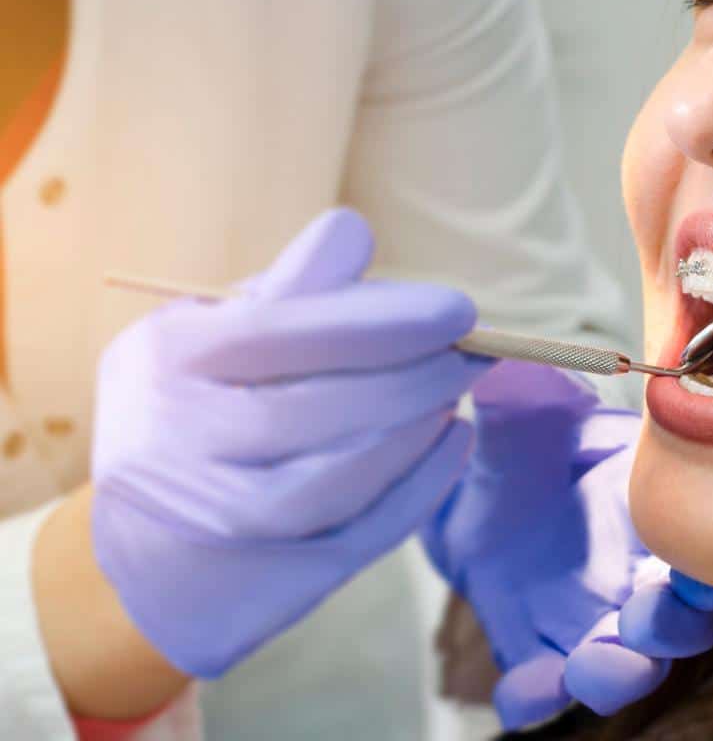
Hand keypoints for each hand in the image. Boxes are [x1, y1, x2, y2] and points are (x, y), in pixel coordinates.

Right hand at [90, 208, 490, 677]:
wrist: (141, 556)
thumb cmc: (191, 414)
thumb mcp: (210, 337)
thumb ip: (285, 290)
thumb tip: (353, 231)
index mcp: (167, 361)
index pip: (286, 331)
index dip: (384, 320)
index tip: (458, 311)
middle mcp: (176, 445)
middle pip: (320, 408)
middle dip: (415, 376)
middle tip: (472, 355)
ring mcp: (216, 522)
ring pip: (341, 478)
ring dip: (417, 430)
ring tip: (452, 395)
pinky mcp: (262, 582)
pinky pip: (360, 533)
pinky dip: (420, 486)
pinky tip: (451, 443)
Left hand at [422, 361, 712, 728]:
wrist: (467, 487)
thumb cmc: (520, 442)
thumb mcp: (519, 413)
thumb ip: (529, 400)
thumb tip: (516, 376)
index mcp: (653, 508)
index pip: (710, 539)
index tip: (709, 564)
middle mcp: (636, 573)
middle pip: (685, 619)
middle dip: (676, 626)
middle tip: (645, 618)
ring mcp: (588, 618)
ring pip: (627, 665)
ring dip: (619, 673)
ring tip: (592, 665)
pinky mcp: (537, 649)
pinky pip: (544, 689)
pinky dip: (536, 697)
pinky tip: (520, 691)